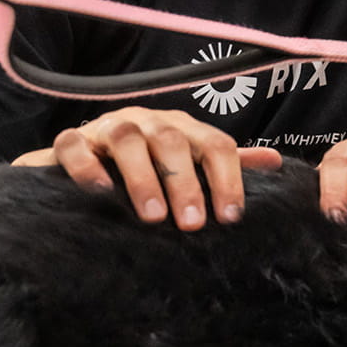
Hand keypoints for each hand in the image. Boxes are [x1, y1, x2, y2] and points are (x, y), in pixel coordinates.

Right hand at [13, 107, 282, 230]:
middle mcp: (148, 122)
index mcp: (182, 128)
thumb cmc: (148, 164)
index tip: (231, 218)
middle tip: (192, 224)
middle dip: (185, 183)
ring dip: (143, 177)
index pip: (215, 144)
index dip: (228, 179)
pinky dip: (86, 167)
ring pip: (127, 140)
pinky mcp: (70, 139)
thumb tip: (276, 161)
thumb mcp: (189, 161)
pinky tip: (100, 194)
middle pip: (172, 142)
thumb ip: (225, 163)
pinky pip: (74, 145)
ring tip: (152, 217)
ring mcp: (107, 127)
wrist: (86, 155)